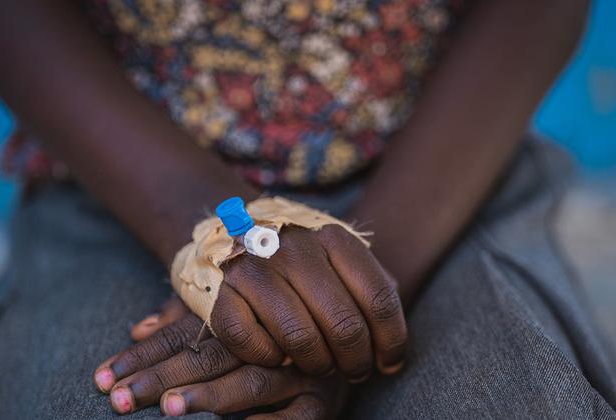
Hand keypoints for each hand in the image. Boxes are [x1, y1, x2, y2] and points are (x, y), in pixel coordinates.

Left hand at [94, 298, 346, 417]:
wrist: (354, 317)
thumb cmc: (280, 317)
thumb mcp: (233, 312)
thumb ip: (186, 317)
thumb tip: (138, 326)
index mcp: (245, 311)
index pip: (185, 332)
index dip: (145, 355)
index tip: (106, 379)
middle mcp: (271, 336)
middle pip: (211, 354)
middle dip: (163, 377)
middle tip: (123, 398)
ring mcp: (299, 369)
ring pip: (251, 380)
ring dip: (209, 396)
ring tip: (171, 407)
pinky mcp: (322, 402)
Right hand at [210, 224, 406, 381]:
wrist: (235, 233)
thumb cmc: (301, 261)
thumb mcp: (341, 261)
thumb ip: (371, 292)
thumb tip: (393, 352)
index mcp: (333, 238)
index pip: (379, 299)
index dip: (392, 341)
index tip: (389, 363)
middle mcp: (295, 248)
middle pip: (344, 325)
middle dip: (356, 362)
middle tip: (354, 371)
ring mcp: (256, 267)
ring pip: (300, 339)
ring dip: (317, 365)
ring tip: (320, 366)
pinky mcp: (221, 291)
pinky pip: (251, 342)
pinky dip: (268, 358)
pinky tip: (278, 355)